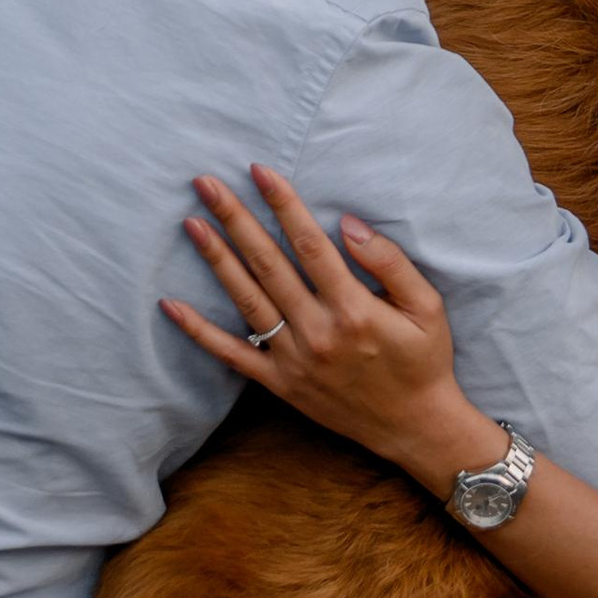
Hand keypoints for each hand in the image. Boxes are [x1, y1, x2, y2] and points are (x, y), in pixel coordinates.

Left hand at [161, 166, 500, 496]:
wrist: (415, 427)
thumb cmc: (424, 360)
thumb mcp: (427, 306)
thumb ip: (389, 262)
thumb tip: (347, 223)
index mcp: (354, 309)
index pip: (309, 244)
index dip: (282, 204)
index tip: (259, 170)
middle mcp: (318, 332)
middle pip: (267, 264)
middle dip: (235, 219)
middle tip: (206, 183)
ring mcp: (294, 360)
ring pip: (246, 300)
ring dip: (216, 259)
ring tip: (191, 224)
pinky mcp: (280, 384)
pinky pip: (232, 355)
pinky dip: (199, 332)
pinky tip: (171, 305)